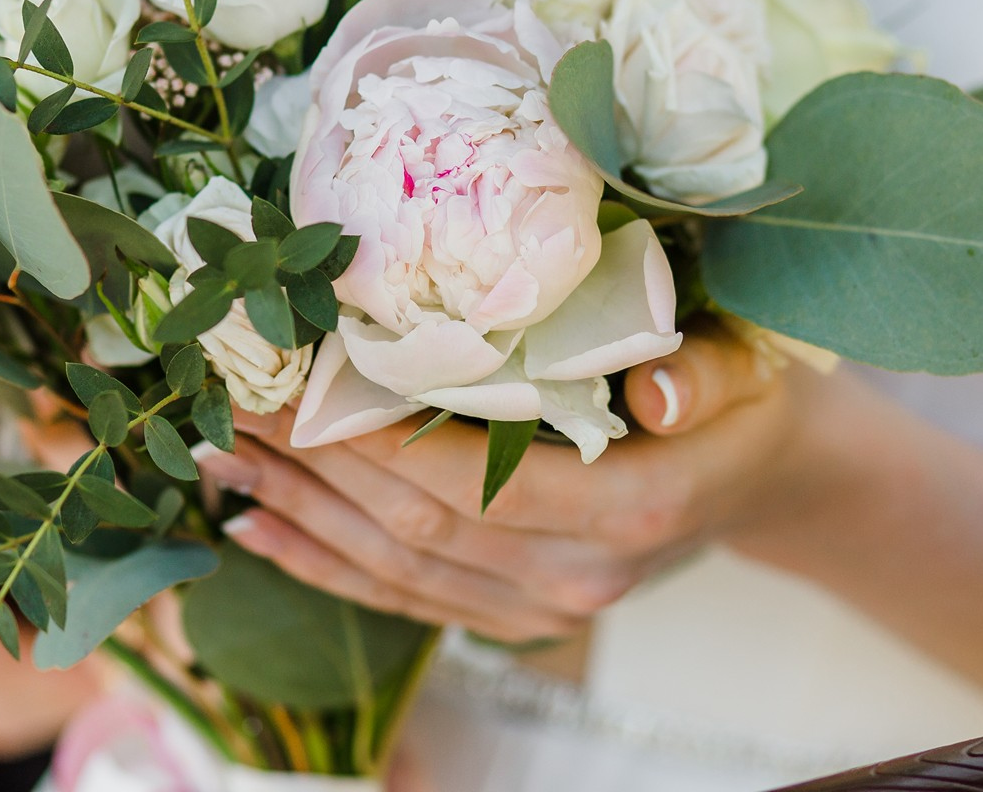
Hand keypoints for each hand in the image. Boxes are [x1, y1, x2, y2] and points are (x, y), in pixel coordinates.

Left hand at [198, 326, 816, 642]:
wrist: (765, 474)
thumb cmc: (746, 394)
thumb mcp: (746, 366)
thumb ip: (701, 378)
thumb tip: (659, 393)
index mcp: (630, 511)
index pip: (472, 483)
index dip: (372, 441)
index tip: (291, 386)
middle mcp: (577, 579)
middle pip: (413, 528)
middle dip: (310, 468)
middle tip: (223, 407)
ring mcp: (541, 610)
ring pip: (394, 570)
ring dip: (297, 514)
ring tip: (217, 460)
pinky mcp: (513, 616)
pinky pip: (402, 597)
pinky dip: (324, 563)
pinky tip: (259, 527)